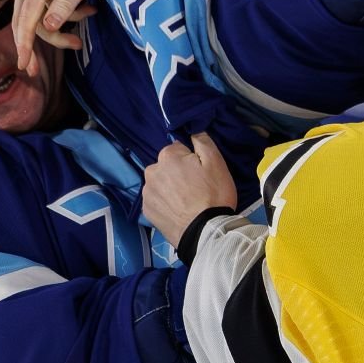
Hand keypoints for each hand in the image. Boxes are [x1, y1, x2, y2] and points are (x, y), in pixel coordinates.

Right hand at [15, 0, 119, 74]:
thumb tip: (48, 26)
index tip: (24, 64)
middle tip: (36, 70)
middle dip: (33, 44)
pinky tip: (87, 10)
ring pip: (35, 15)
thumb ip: (65, 4)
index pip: (25, 18)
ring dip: (58, 27)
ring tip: (82, 31)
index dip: (24, 44)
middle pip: (24, 19)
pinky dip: (63, 14)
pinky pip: (44, 5)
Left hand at [142, 133, 237, 247]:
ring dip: (169, 187)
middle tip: (195, 188)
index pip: (178, 149)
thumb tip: (193, 130)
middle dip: (177, 172)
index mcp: (167, 156)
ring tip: (186, 201)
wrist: (204, 231)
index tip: (201, 173)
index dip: (191, 160)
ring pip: (160, 183)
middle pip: (166, 166)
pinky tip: (177, 211)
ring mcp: (147, 193)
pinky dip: (164, 203)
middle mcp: (151, 171)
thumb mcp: (216, 162)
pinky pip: (156, 200)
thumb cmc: (213, 194)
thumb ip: (202, 141)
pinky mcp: (147, 211)